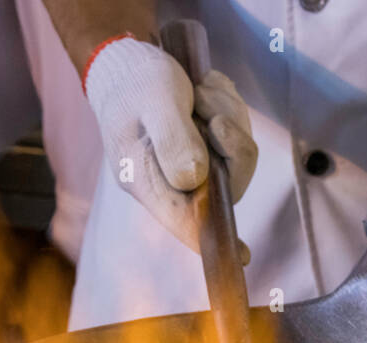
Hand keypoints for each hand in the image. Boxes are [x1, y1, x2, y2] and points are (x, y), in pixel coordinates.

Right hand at [84, 36, 256, 251]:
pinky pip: (237, 137)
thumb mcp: (154, 102)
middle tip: (209, 109)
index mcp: (148, 182)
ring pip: (235, 157)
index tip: (240, 257)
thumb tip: (195, 179)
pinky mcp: (207, 149)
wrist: (126, 61)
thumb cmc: (133, 83)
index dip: (209, 238)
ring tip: (199, 92)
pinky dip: (227, 107)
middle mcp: (172, 182)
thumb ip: (173, 140)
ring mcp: (193, 167)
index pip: (182, 220)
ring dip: (227, 116)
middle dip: (231, 143)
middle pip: (224, 186)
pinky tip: (203, 90)